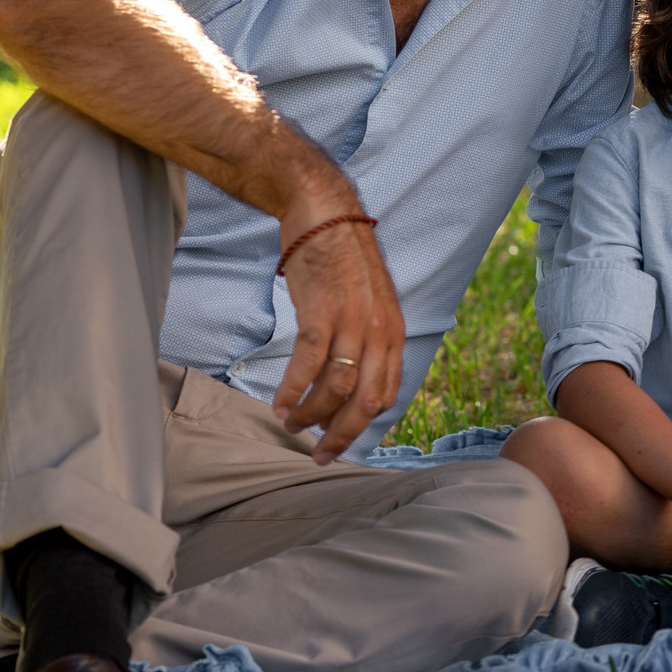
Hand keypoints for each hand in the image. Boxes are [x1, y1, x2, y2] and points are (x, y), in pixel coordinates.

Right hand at [272, 199, 406, 462]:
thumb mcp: (371, 303)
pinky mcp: (322, 313)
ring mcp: (353, 323)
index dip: (365, 425)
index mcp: (393, 332)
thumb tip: (353, 381)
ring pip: (336, 389)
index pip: (387, 394)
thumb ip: (368, 340)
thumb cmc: (342, 262)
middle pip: (366, 401)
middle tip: (320, 455)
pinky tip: (278, 405)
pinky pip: (308, 365)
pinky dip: (292, 391)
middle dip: (342, 435)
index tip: (342, 441)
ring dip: (311, 415)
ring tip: (291, 426)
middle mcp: (380, 332)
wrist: (326, 215)